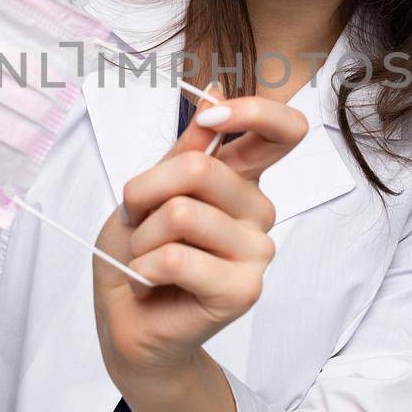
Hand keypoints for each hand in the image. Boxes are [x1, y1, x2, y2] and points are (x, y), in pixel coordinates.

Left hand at [92, 84, 310, 385]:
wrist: (127, 322)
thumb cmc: (140, 254)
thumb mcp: (151, 190)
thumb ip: (185, 147)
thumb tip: (215, 89)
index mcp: (243, 180)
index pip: (284, 131)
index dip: (253, 111)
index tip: (210, 117)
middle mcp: (258, 212)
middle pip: (200, 167)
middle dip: (144, 193)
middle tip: (137, 223)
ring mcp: (257, 252)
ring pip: (181, 213)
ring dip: (142, 238)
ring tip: (147, 260)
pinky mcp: (244, 290)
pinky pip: (178, 257)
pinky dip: (145, 268)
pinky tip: (151, 284)